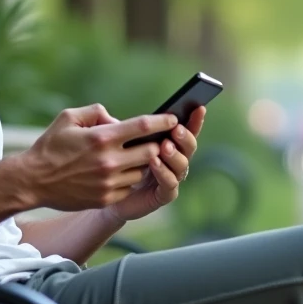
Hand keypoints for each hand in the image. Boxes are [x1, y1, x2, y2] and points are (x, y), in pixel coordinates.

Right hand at [19, 104, 175, 211]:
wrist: (32, 181)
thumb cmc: (50, 146)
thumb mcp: (69, 118)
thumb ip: (96, 113)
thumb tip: (117, 120)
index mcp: (102, 137)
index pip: (143, 126)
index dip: (163, 122)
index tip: (173, 119)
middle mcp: (109, 160)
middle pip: (151, 151)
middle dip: (156, 145)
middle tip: (156, 141)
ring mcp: (109, 182)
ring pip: (142, 171)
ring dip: (142, 164)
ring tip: (131, 158)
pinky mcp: (106, 198)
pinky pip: (129, 187)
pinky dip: (128, 179)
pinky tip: (118, 173)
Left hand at [106, 106, 206, 222]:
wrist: (104, 194)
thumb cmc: (113, 164)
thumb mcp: (118, 142)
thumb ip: (121, 130)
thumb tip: (117, 120)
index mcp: (167, 144)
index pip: (185, 130)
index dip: (194, 120)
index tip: (198, 108)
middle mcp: (172, 161)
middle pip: (189, 147)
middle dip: (185, 137)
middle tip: (176, 129)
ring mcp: (170, 178)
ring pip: (182, 165)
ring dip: (175, 154)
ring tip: (164, 146)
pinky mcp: (163, 195)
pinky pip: (170, 184)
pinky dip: (164, 172)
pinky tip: (154, 162)